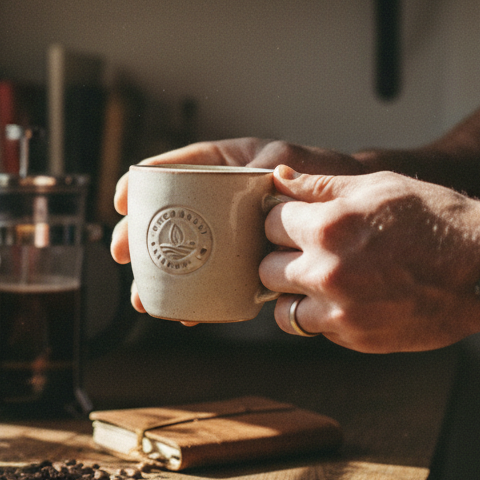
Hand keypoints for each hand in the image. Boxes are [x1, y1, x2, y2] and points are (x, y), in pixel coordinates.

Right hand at [109, 139, 371, 316]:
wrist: (359, 215)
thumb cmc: (329, 176)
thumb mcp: (297, 164)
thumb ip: (278, 169)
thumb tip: (265, 178)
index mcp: (230, 165)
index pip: (180, 167)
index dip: (145, 180)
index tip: (123, 197)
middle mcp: (225, 199)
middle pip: (170, 215)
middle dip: (138, 236)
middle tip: (120, 252)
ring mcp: (233, 232)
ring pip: (185, 251)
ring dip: (158, 275)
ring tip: (141, 297)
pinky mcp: (247, 261)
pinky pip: (214, 277)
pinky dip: (196, 297)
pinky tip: (183, 315)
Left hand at [262, 165, 479, 352]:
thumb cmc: (436, 219)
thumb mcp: (378, 185)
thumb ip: (320, 185)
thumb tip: (278, 177)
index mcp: (327, 228)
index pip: (269, 225)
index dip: (282, 220)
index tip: (297, 221)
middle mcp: (327, 273)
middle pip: (266, 269)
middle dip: (282, 257)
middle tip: (306, 251)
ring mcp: (341, 312)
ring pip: (283, 310)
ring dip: (295, 294)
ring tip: (321, 280)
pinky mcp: (358, 339)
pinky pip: (317, 330)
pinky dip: (324, 316)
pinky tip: (350, 297)